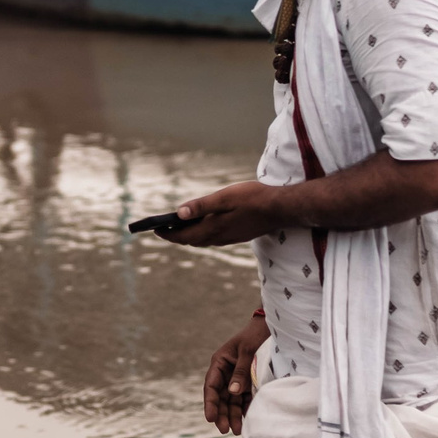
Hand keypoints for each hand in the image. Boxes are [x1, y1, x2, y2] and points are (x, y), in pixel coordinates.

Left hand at [157, 180, 285, 247]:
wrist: (281, 209)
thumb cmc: (254, 198)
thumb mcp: (224, 198)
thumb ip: (201, 206)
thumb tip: (178, 213)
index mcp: (213, 228)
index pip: (183, 236)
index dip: (168, 234)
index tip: (155, 229)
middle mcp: (219, 237)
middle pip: (192, 240)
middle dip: (176, 235)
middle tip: (164, 228)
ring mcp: (229, 238)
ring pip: (203, 240)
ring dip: (190, 235)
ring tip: (180, 226)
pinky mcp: (238, 235)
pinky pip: (215, 238)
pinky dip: (203, 233)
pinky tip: (205, 224)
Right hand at [204, 313, 270, 433]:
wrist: (269, 328)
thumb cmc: (255, 335)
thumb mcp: (247, 351)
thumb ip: (240, 372)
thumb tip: (232, 392)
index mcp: (220, 362)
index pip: (211, 386)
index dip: (210, 403)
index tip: (210, 418)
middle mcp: (226, 372)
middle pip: (220, 397)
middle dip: (221, 414)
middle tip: (224, 430)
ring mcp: (237, 378)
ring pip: (231, 400)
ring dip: (232, 415)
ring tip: (236, 431)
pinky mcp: (248, 381)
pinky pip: (243, 398)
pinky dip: (244, 409)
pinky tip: (246, 420)